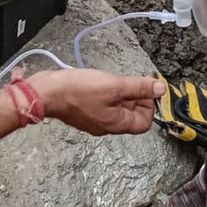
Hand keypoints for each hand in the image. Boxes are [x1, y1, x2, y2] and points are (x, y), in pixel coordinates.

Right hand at [28, 69, 163, 135]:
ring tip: (115, 80)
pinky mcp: (84, 111)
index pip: (144, 123)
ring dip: (121, 94)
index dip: (149, 105)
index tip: (146, 88)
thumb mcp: (114, 86)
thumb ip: (138, 88)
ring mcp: (94, 119)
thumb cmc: (77, 91)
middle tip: (131, 80)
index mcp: (116, 124)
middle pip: (131, 115)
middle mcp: (106, 126)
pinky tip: (101, 81)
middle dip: (136, 97)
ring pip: (117, 108)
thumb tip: (160, 89)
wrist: (46, 92)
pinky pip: (103, 104)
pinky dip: (108, 93)